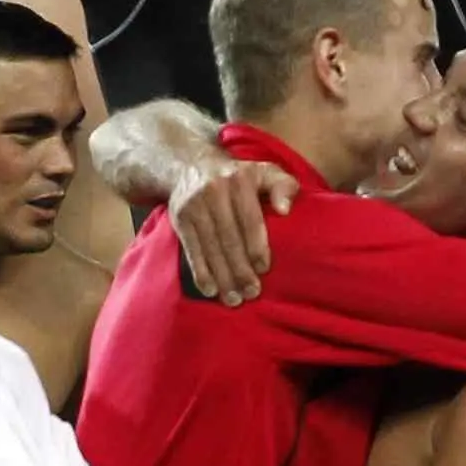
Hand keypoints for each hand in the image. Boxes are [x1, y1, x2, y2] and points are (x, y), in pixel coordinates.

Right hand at [171, 156, 296, 305]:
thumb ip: (284, 186)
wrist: (191, 166)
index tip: (264, 270)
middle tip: (252, 293)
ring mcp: (195, 205)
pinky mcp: (180, 218)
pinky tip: (210, 290)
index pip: (250, 219)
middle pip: (229, 238)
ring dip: (222, 276)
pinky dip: (200, 271)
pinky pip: (191, 248)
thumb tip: (285, 210)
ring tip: (234, 299)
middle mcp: (215, 192)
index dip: (256, 246)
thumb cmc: (239, 176)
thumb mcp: (266, 171)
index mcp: (240, 181)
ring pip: (211, 247)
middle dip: (240, 269)